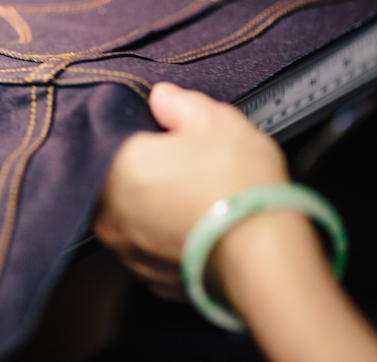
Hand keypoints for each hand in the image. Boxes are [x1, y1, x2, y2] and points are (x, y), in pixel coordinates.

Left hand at [92, 82, 288, 300]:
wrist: (265, 255)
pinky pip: (155, 249)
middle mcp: (110, 213)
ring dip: (157, 208)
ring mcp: (130, 251)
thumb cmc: (237, 188)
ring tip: (198, 199)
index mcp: (114, 168)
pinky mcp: (154, 278)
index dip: (140, 135)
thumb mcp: (214, 121)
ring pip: (136, 217)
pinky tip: (199, 228)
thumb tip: (163, 99)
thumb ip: (179, 104)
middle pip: (120, 181)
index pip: (111, 140)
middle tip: (186, 165)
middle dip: (148, 172)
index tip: (164, 135)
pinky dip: (171, 238)